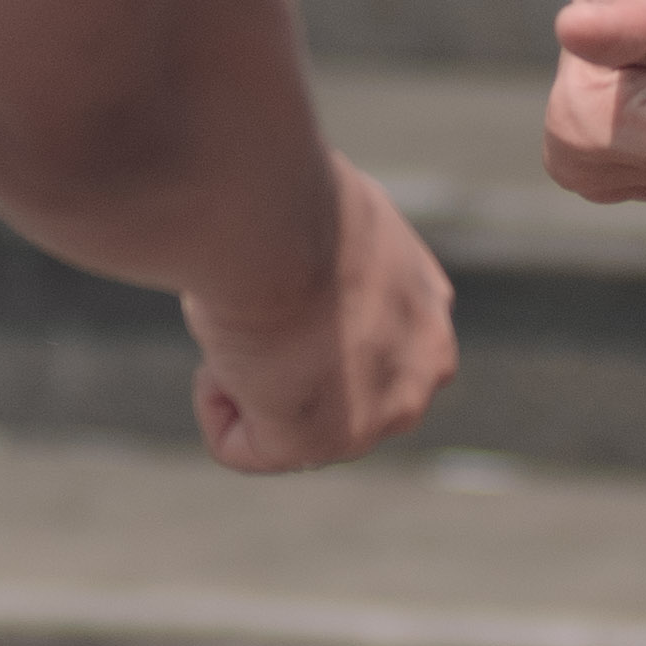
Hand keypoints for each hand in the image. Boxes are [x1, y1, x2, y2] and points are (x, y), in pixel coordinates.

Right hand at [181, 155, 455, 471]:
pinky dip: (215, 404)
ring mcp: (376, 416)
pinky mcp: (314, 445)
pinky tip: (224, 355)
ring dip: (249, 378)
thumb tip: (307, 252)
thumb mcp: (339, 217)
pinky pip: (242, 446)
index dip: (312, 320)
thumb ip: (341, 255)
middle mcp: (422, 371)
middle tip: (259, 308)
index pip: (371, 339)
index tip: (282, 282)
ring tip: (244, 324)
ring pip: (286, 421)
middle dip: (287, 364)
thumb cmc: (290, 200)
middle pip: (333, 388)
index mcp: (430, 309)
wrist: (271, 221)